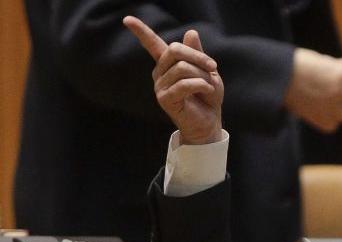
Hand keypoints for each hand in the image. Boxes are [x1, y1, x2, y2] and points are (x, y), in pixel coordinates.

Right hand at [123, 16, 222, 144]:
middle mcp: (160, 72)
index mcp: (168, 63)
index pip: (152, 43)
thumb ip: (197, 53)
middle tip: (213, 67)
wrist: (209, 121)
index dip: (140, 31)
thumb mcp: (207, 71)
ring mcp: (160, 85)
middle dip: (198, 56)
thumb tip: (190, 32)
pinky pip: (184, 84)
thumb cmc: (208, 96)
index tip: (128, 19)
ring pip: (182, 68)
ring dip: (203, 75)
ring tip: (209, 86)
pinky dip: (201, 85)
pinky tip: (207, 90)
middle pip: (174, 50)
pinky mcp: (165, 98)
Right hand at [285, 48, 341, 132]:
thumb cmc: (295, 65)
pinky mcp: (325, 121)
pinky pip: (332, 125)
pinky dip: (324, 121)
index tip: (328, 83)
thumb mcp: (317, 60)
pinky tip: (312, 112)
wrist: (278, 78)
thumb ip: (334, 65)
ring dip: (333, 111)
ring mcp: (335, 107)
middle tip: (321, 95)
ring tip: (315, 103)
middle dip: (340, 98)